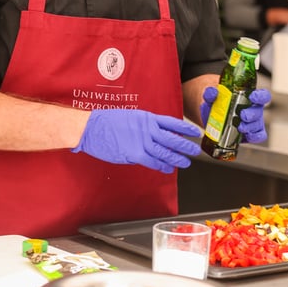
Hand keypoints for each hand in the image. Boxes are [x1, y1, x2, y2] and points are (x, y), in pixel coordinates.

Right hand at [73, 109, 200, 173]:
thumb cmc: (107, 122)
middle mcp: (147, 129)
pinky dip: (162, 166)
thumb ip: (144, 126)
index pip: (172, 123)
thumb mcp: (130, 117)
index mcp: (147, 118)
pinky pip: (152, 162)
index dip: (185, 128)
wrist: (92, 127)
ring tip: (185, 162)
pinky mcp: (134, 153)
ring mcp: (141, 141)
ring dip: (176, 158)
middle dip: (185, 146)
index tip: (195, 132)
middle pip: (172, 138)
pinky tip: (168, 169)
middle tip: (194, 150)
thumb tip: (154, 136)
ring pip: (164, 152)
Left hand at [200, 87, 269, 143]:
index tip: (253, 97)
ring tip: (239, 127)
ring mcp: (253, 122)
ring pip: (258, 124)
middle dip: (251, 114)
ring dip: (250, 126)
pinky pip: (259, 136)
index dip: (260, 96)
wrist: (211, 117)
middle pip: (259, 110)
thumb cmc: (217, 103)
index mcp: (249, 97)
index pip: (262, 95)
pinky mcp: (251, 134)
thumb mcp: (212, 96)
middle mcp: (254, 109)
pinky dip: (254, 137)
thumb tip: (213, 92)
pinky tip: (246, 135)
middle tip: (242, 115)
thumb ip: (211, 93)